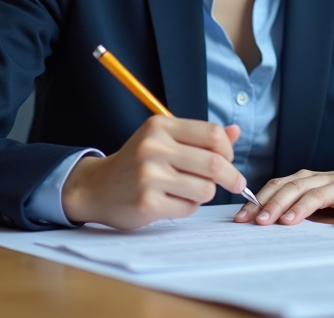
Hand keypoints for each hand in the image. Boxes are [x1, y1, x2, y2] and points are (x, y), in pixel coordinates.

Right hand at [62, 117, 247, 229]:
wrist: (96, 188)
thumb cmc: (136, 162)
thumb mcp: (163, 139)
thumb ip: (199, 137)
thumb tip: (236, 131)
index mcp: (160, 126)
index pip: (212, 134)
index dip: (228, 150)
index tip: (229, 160)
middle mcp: (154, 147)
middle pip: (214, 163)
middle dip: (232, 177)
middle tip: (237, 184)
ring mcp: (149, 176)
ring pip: (205, 189)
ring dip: (205, 193)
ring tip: (189, 191)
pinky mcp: (147, 203)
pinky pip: (189, 208)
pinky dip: (188, 207)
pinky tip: (171, 201)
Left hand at [233, 157, 333, 227]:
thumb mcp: (313, 192)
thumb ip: (291, 201)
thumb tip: (260, 220)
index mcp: (304, 179)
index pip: (276, 186)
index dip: (258, 200)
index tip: (241, 218)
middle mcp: (319, 180)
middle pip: (293, 188)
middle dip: (274, 205)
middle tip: (259, 222)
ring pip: (317, 194)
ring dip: (302, 207)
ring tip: (288, 222)